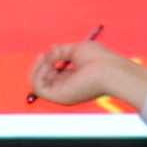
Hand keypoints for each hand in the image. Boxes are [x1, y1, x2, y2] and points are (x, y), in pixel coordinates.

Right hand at [29, 39, 145, 106]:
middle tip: (46, 54)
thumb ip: (60, 51)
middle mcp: (67, 87)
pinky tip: (48, 63)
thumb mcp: (76, 49)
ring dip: (37, 67)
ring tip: (46, 57)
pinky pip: (37, 87)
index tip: (53, 50)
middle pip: (43, 78)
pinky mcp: (59, 96)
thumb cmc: (100, 59)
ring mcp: (62, 93)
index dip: (48, 61)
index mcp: (74, 78)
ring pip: (36, 83)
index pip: (53, 73)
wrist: (110, 71)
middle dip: (40, 63)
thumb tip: (48, 51)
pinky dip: (37, 73)